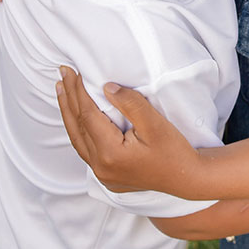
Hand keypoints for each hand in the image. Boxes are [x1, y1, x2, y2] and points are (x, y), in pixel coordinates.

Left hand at [56, 67, 201, 195]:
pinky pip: (85, 148)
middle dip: (68, 97)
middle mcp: (101, 166)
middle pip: (78, 126)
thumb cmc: (174, 150)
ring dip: (69, 113)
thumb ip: (130, 103)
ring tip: (62, 91)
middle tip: (62, 73)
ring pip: (78, 139)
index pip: (88, 115)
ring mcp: (102, 174)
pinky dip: (79, 128)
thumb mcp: (155, 123)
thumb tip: (106, 87)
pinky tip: (77, 116)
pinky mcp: (107, 175)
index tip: (73, 70)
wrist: (187, 178)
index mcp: (110, 153)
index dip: (78, 90)